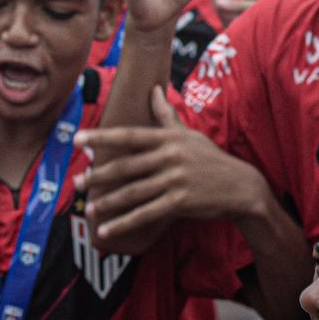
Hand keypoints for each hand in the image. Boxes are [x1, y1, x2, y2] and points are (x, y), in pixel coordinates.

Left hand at [76, 87, 259, 251]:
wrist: (243, 187)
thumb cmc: (211, 159)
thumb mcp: (190, 135)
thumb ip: (166, 116)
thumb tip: (153, 90)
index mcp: (168, 139)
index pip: (129, 135)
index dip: (101, 137)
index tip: (77, 139)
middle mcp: (170, 157)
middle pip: (126, 166)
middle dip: (98, 175)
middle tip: (75, 181)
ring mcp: (176, 180)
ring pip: (133, 192)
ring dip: (108, 202)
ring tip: (88, 208)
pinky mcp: (181, 203)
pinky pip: (146, 214)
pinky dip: (124, 223)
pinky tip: (106, 229)